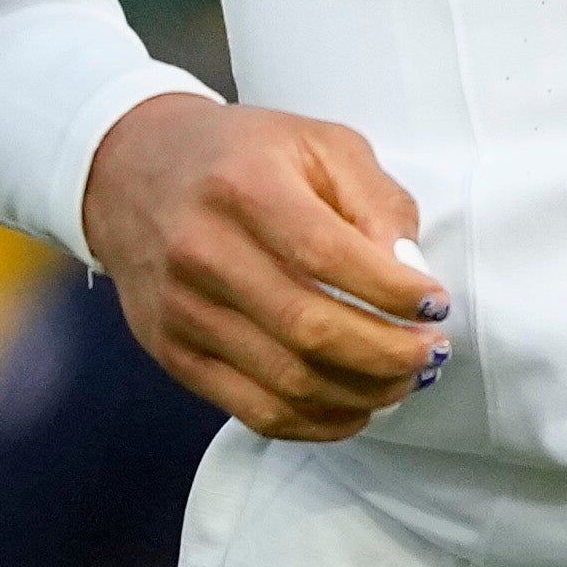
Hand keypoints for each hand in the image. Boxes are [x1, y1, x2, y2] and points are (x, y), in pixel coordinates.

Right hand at [81, 94, 446, 442]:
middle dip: (389, 354)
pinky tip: (357, 404)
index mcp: (243, 186)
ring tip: (405, 380)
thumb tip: (411, 272)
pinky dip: (319, 422)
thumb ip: (375, 200)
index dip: (393, 291)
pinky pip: (256, 411)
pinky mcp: (173, 354)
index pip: (328, 255)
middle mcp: (202, 251)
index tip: (435, 305)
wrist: (131, 172)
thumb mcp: (318, 144)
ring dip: (364, 394)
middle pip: (310, 329)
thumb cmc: (242, 157)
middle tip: (431, 354)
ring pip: (288, 382)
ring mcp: (181, 311)